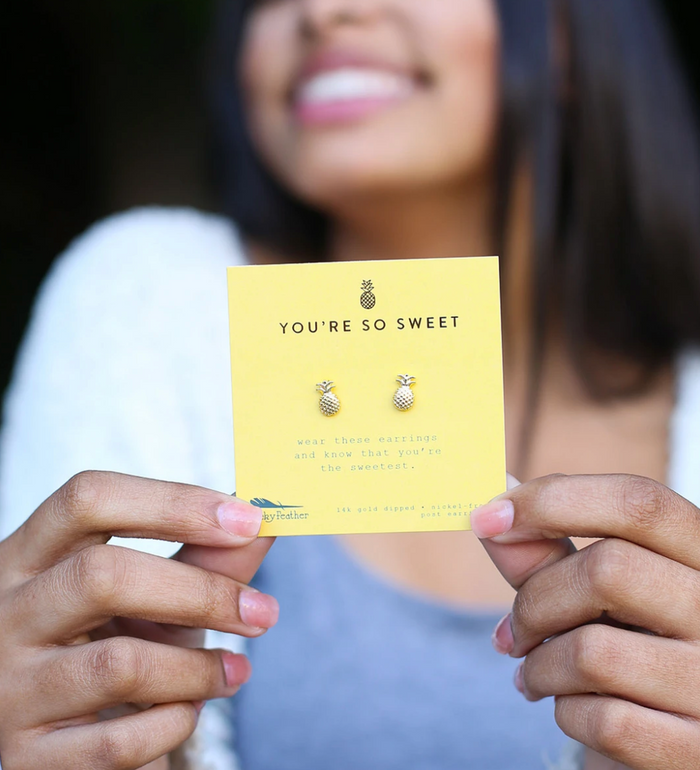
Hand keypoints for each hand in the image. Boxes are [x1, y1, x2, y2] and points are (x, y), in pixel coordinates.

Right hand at [0, 472, 277, 769]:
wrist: (56, 734)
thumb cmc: (113, 640)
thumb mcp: (150, 593)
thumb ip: (205, 556)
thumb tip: (269, 519)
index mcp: (32, 553)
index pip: (88, 499)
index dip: (174, 501)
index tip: (248, 519)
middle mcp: (6, 611)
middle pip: (103, 575)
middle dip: (202, 592)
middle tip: (263, 612)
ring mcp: (8, 685)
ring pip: (117, 664)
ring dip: (197, 670)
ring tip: (235, 671)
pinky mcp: (25, 755)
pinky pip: (115, 742)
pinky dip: (172, 725)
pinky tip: (188, 711)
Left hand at [472, 474, 699, 769]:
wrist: (666, 739)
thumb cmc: (625, 647)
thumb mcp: (595, 594)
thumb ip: (545, 554)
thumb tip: (486, 508)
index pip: (637, 502)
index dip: (551, 499)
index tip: (485, 516)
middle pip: (607, 570)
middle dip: (534, 600)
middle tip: (510, 630)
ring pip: (593, 651)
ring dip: (539, 665)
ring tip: (534, 674)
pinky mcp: (697, 749)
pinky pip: (605, 721)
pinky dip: (566, 714)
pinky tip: (568, 709)